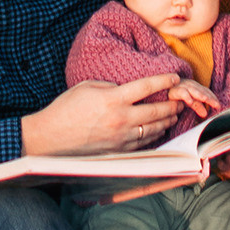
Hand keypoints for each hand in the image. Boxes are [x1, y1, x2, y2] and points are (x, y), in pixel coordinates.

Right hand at [22, 75, 179, 157]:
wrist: (50, 138)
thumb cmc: (65, 109)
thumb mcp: (87, 87)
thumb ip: (110, 86)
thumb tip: (125, 89)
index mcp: (113, 99)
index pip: (145, 87)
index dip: (163, 81)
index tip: (173, 77)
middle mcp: (121, 119)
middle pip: (156, 110)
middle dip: (171, 104)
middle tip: (179, 99)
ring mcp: (121, 138)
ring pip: (153, 129)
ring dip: (166, 120)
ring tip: (173, 113)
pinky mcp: (118, 152)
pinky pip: (144, 143)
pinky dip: (154, 135)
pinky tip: (158, 130)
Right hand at [171, 83, 218, 121]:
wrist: (154, 99)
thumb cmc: (170, 103)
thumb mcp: (185, 104)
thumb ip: (196, 106)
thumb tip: (205, 114)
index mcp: (189, 86)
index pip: (203, 89)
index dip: (211, 96)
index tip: (218, 105)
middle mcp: (184, 84)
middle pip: (198, 88)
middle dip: (208, 96)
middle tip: (216, 105)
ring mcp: (176, 86)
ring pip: (190, 88)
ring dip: (199, 94)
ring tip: (206, 100)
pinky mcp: (169, 91)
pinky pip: (179, 92)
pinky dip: (185, 95)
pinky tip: (190, 101)